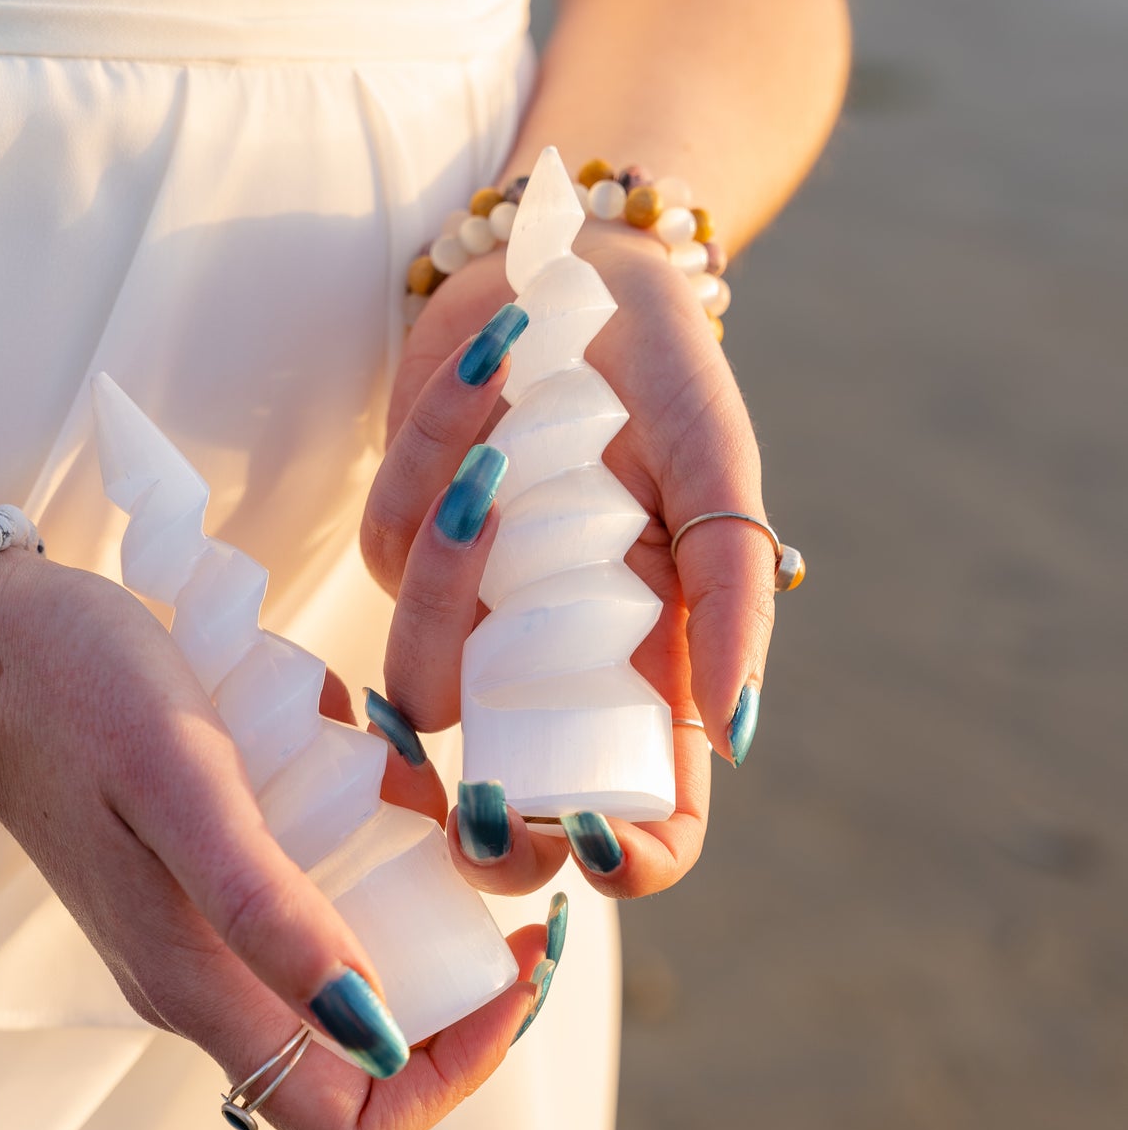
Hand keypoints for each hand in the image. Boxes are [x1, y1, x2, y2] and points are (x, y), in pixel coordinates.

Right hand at [0, 551, 550, 1129]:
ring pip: (347, 969)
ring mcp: (197, 938)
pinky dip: (359, 846)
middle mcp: (202, 986)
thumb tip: (375, 1032)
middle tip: (493, 879)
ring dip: (407, 897)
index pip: (354, 1121)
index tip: (514, 965)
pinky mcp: (197, 885)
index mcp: (199, 988)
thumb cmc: (81, 693)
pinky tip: (356, 763)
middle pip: (367, 1056)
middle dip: (452, 980)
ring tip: (416, 797)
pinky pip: (310, 897)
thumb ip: (265, 911)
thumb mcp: (185, 782)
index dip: (456, 1070)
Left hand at [361, 224, 775, 897]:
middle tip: (480, 809)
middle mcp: (554, 656)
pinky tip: (489, 376)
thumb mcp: (718, 472)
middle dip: (489, 830)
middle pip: (510, 803)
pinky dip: (439, 451)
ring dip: (455, 570)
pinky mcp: (406, 542)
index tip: (595, 849)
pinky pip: (395, 542)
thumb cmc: (665, 377)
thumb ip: (733, 593)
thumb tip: (732, 733)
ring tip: (505, 447)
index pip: (646, 805)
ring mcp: (473, 608)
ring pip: (424, 680)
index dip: (628, 859)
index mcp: (646, 661)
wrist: (573, 270)